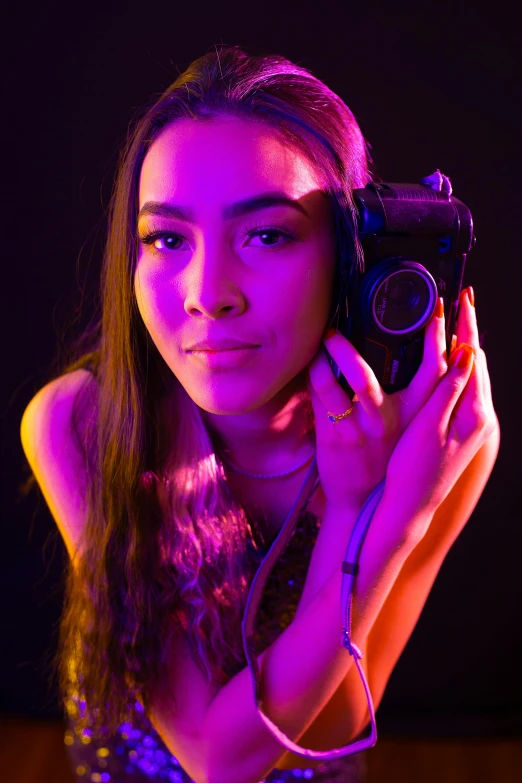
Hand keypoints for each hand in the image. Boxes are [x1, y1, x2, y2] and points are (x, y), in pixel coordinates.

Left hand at [306, 288, 496, 523]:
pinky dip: (316, 374)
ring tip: (326, 337)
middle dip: (351, 349)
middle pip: (370, 378)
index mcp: (413, 415)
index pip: (434, 372)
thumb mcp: (406, 427)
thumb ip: (409, 393)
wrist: (360, 503)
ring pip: (347, 383)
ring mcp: (360, 429)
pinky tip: (313, 362)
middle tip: (346, 325)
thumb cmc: (383, 456)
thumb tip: (408, 352)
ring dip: (332, 355)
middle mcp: (388, 421)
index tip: (437, 311)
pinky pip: (322, 397)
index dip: (438, 340)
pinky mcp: (335, 436)